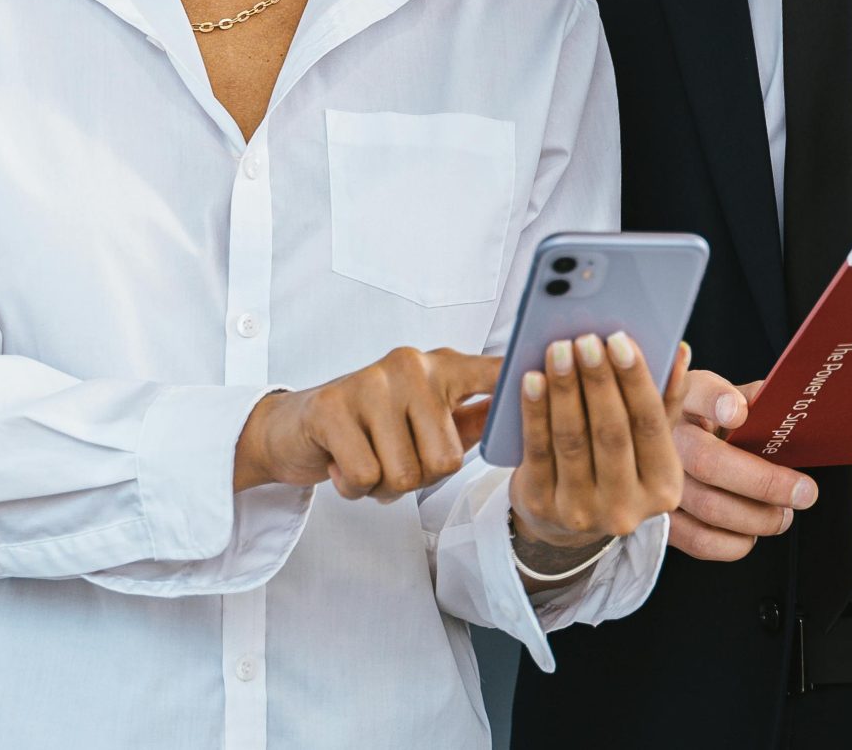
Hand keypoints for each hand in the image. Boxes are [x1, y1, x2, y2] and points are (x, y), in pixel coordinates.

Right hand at [235, 347, 498, 499]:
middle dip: (417, 478)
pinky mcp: (333, 407)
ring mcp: (371, 383)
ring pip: (405, 474)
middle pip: (445, 460)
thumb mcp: (422, 418)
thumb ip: (469, 418)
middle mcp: (408, 365)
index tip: (558, 372)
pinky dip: (354, 486)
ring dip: (383, 486)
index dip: (521, 383)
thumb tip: (523, 411)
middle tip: (391, 458)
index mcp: (438, 366)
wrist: (292, 428)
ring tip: (367, 458)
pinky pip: (366, 477)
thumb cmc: (369, 426)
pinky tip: (343, 462)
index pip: (490, 375)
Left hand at [507, 332, 690, 556]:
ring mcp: (582, 512)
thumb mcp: (648, 442)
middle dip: (598, 381)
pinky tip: (532, 379)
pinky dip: (534, 411)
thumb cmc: (616, 466)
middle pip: (611, 432)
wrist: (566, 522)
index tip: (621, 340)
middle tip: (586, 339)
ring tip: (559, 349)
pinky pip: (538, 450)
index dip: (635, 381)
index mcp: (664, 488)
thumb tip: (679, 349)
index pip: (651, 425)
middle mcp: (627, 509)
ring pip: (573, 440)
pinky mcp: (543, 506)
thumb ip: (665, 399)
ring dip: (564, 389)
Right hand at [664, 370, 817, 560]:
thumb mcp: (724, 399)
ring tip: (782, 515)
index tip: (738, 413)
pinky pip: (701, 540)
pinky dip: (736, 542)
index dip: (716, 401)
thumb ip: (753, 400)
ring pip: (710, 507)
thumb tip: (788, 410)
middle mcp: (662, 437)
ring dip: (759, 518)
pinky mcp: (658, 519)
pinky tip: (750, 532)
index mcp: (683, 397)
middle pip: (709, 462)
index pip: (695, 391)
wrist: (666, 450)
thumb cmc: (704, 423)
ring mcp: (654, 480)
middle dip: (766, 482)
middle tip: (803, 492)